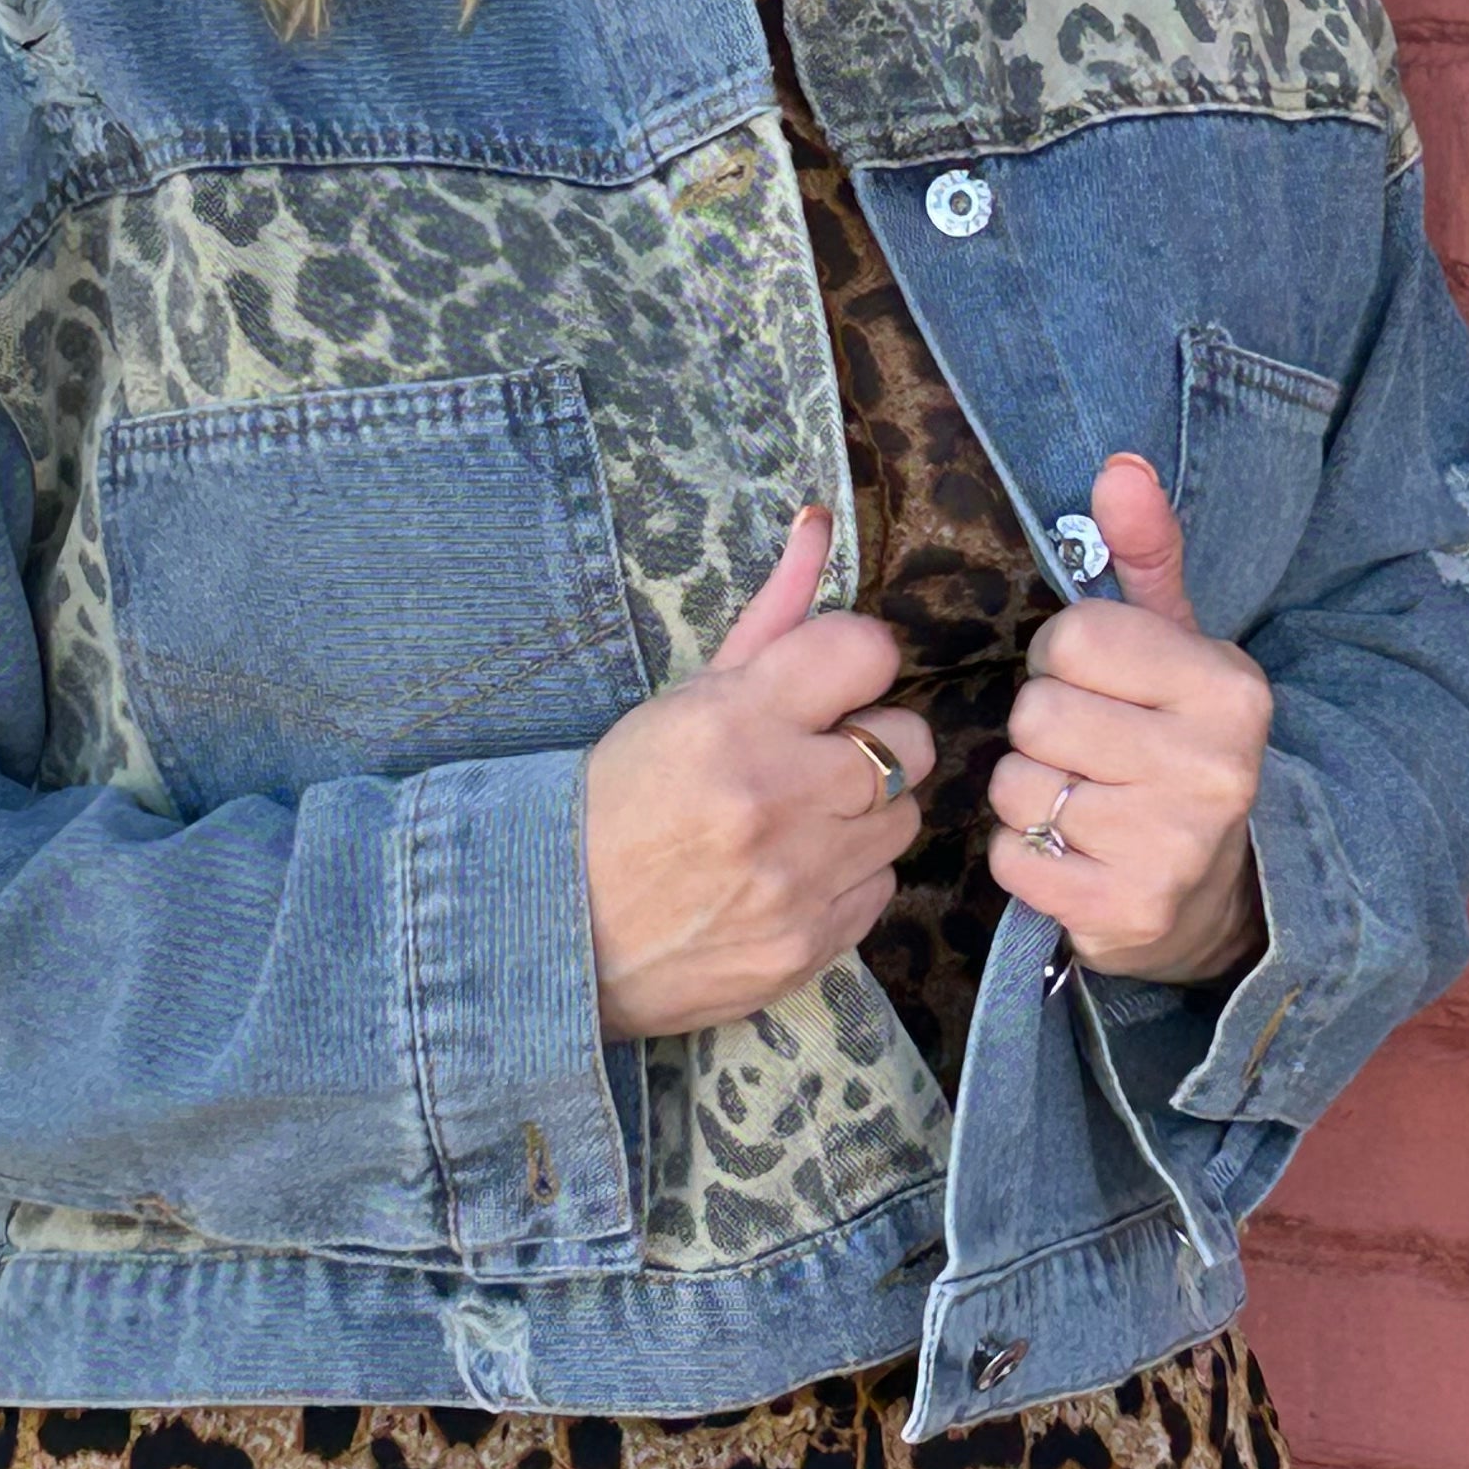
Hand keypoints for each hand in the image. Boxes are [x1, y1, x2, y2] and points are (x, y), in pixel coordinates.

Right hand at [583, 505, 934, 1042]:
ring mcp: (797, 879)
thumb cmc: (622, 798)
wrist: (560, 928)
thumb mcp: (686, 696)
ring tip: (799, 819)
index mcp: (736, 718)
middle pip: (908, 741)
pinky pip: (880, 888)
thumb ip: (771, 614)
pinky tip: (790, 874)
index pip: (869, 652)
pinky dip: (846, 878)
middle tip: (814, 759)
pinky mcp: (808, 945)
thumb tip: (820, 524)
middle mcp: (775, 796)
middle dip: (870, 742)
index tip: (831, 685)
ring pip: (903, 818)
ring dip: (863, 814)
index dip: (856, 665)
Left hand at [986, 453, 1270, 985]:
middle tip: (1084, 749)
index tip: (1098, 686)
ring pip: (1016, 786)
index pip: (1073, 637)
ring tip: (1078, 799)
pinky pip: (1011, 858)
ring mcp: (1174, 847)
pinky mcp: (1127, 911)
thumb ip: (1142, 553)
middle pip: (1037, 713)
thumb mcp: (1174, 644)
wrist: (1217, 891)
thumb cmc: (1173, 743)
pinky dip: (1022, 855)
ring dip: (1027, 792)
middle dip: (1040, 728)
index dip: (1063, 659)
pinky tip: (1069, 852)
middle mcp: (1214, 767)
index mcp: (1228, 688)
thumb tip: (1120, 466)